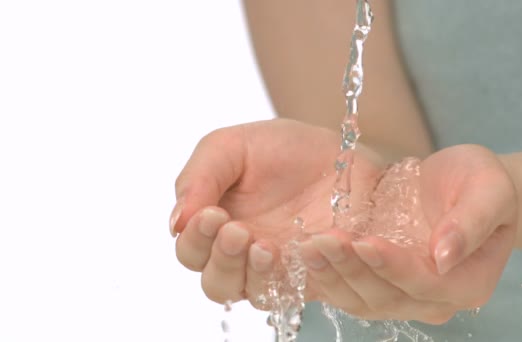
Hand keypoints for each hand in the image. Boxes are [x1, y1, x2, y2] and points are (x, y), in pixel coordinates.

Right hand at [170, 119, 383, 304]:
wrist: (337, 149)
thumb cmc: (280, 147)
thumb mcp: (230, 147)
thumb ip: (198, 179)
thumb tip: (176, 223)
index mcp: (215, 227)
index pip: (191, 251)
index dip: (196, 239)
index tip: (212, 213)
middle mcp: (242, 254)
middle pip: (217, 283)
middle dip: (224, 260)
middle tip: (238, 230)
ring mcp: (279, 267)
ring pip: (255, 294)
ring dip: (255, 274)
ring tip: (267, 246)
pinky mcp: (315, 273)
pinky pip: (302, 290)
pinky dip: (297, 275)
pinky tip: (304, 247)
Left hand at [300, 144, 517, 323]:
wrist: (459, 184)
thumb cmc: (480, 182)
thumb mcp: (489, 189)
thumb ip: (472, 221)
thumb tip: (445, 256)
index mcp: (467, 282)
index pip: (427, 284)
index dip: (394, 267)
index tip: (366, 241)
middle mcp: (434, 298)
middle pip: (387, 297)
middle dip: (353, 269)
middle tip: (323, 240)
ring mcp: (403, 294)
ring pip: (362, 299)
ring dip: (332, 274)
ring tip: (307, 246)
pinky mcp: (378, 283)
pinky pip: (348, 289)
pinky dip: (326, 275)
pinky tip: (305, 252)